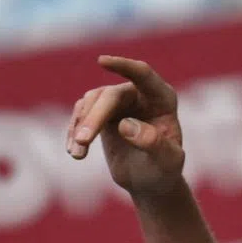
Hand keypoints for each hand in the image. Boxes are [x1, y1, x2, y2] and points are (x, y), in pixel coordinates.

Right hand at [66, 56, 184, 195]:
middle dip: (95, 117)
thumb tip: (125, 124)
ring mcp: (118, 102)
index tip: (101, 61)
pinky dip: (74, 132)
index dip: (123, 66)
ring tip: (78, 154)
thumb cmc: (165, 169)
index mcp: (162, 99)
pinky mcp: (100, 113)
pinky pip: (81, 116)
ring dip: (81, 126)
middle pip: (111, 96)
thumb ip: (153, 143)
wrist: (151, 181)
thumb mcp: (167, 162)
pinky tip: (74, 152)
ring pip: (91, 103)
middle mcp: (139, 94)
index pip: (143, 75)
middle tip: (83, 141)